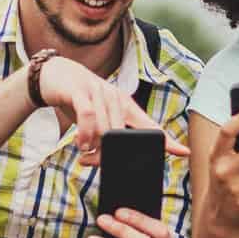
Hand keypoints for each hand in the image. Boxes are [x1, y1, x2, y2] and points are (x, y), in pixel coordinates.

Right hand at [36, 56, 190, 160]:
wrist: (54, 74)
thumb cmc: (80, 100)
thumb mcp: (99, 116)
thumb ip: (106, 136)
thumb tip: (106, 161)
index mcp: (125, 106)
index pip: (149, 126)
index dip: (166, 140)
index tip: (183, 152)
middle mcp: (116, 98)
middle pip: (122, 135)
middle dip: (110, 155)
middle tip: (95, 163)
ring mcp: (98, 93)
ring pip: (106, 128)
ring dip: (95, 147)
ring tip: (86, 155)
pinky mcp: (80, 92)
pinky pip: (88, 116)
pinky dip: (85, 134)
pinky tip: (81, 145)